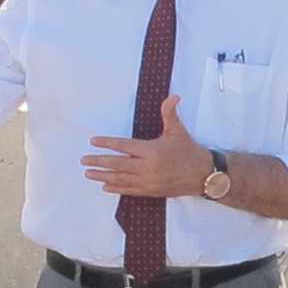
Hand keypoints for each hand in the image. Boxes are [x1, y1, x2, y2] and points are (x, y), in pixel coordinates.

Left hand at [83, 98, 210, 198]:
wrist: (203, 175)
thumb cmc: (189, 151)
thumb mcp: (178, 131)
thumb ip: (170, 113)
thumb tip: (173, 96)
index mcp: (151, 151)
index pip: (124, 146)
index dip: (107, 143)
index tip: (93, 141)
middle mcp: (147, 167)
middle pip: (117, 164)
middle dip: (98, 162)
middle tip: (83, 160)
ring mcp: (148, 181)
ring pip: (120, 179)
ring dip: (103, 176)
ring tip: (88, 173)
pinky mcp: (151, 191)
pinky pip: (129, 190)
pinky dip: (116, 188)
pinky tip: (105, 186)